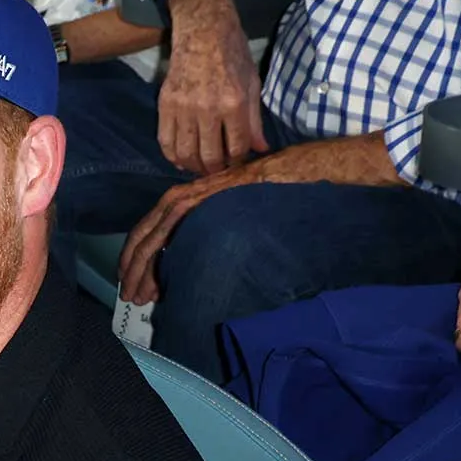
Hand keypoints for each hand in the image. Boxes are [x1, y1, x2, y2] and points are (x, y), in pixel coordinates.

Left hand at [117, 134, 397, 303]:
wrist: (330, 166)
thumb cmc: (301, 192)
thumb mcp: (256, 217)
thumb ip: (233, 231)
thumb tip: (217, 265)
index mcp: (207, 197)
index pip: (162, 226)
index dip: (145, 254)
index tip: (137, 283)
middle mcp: (202, 188)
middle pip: (154, 226)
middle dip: (136, 262)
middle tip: (130, 294)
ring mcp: (212, 185)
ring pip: (161, 223)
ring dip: (145, 259)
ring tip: (138, 291)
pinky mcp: (224, 187)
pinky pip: (184, 212)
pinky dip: (165, 238)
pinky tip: (157, 265)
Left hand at [118, 163, 260, 302]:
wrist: (268, 178)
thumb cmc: (246, 196)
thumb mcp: (210, 213)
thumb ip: (192, 230)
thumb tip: (178, 260)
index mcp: (173, 201)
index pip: (142, 232)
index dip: (130, 257)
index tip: (127, 277)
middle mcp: (170, 201)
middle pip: (139, 242)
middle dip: (131, 273)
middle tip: (127, 295)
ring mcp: (178, 204)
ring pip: (147, 247)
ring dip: (141, 275)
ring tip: (139, 297)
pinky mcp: (190, 210)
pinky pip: (164, 244)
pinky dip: (157, 268)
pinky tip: (157, 286)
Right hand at [157, 0, 268, 173]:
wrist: (202, 30)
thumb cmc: (232, 54)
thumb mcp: (252, 84)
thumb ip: (254, 120)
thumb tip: (260, 149)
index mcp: (234, 103)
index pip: (236, 147)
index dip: (237, 161)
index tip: (237, 163)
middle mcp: (207, 108)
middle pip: (210, 156)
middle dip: (215, 169)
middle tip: (218, 170)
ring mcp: (183, 107)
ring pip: (186, 153)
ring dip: (193, 167)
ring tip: (200, 168)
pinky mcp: (165, 104)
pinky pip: (165, 140)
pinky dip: (172, 156)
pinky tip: (181, 159)